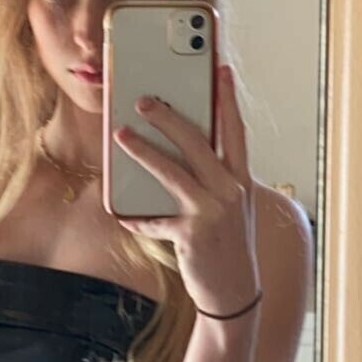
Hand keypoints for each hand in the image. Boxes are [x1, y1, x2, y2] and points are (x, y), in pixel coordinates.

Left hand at [113, 63, 259, 315]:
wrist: (235, 292)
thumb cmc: (228, 243)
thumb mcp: (231, 206)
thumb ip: (214, 178)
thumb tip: (181, 149)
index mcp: (242, 180)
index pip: (236, 130)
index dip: (228, 99)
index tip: (220, 69)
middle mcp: (231, 191)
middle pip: (198, 141)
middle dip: (168, 116)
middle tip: (144, 99)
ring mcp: (212, 212)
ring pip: (171, 171)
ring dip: (142, 149)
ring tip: (120, 133)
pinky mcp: (191, 234)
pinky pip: (155, 218)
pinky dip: (136, 216)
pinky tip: (120, 212)